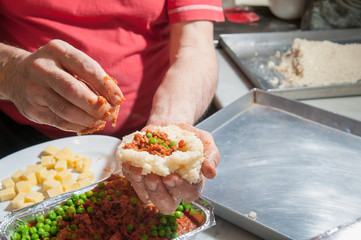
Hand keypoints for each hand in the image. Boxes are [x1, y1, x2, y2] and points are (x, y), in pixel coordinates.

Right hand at [0, 40, 123, 132]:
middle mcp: (43, 68)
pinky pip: (59, 121)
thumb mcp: (68, 61)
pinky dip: (78, 125)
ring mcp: (35, 89)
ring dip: (89, 119)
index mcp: (58, 51)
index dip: (106, 86)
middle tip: (110, 113)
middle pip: (75, 91)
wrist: (15, 75)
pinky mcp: (32, 109)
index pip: (87, 68)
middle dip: (97, 106)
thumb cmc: (54, 68)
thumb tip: (114, 98)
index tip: (118, 98)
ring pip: (67, 110)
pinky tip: (88, 125)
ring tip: (101, 121)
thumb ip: (89, 75)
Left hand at [122, 123, 219, 213]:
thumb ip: (211, 155)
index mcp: (191, 184)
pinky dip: (129, 173)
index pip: (188, 194)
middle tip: (152, 178)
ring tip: (138, 168)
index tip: (170, 177)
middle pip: (166, 205)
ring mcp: (155, 186)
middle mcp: (172, 190)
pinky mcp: (140, 178)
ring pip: (146, 196)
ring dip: (140, 184)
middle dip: (158, 193)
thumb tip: (211, 173)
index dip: (179, 189)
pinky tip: (128, 162)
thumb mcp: (204, 141)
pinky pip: (132, 183)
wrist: (171, 127)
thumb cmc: (189, 138)